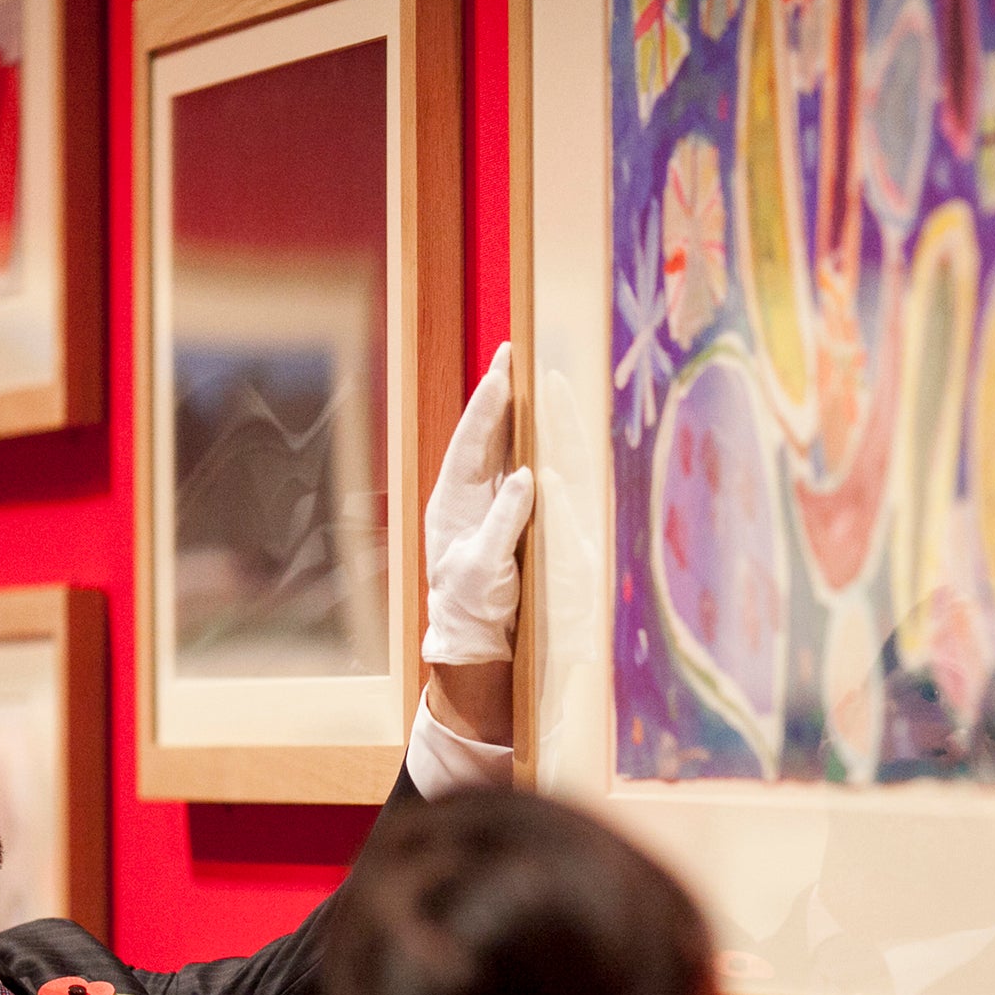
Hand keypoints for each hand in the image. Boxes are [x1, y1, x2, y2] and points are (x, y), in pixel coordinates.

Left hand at [422, 342, 536, 664]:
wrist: (477, 642)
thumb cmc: (473, 609)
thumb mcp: (485, 570)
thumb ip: (503, 524)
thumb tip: (527, 477)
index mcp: (451, 504)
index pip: (470, 444)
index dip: (486, 407)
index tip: (500, 371)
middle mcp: (468, 497)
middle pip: (486, 436)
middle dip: (499, 396)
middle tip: (512, 352)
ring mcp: (488, 506)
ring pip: (503, 449)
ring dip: (516, 414)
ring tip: (528, 376)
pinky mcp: (510, 518)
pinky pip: (522, 473)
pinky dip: (532, 446)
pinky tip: (543, 425)